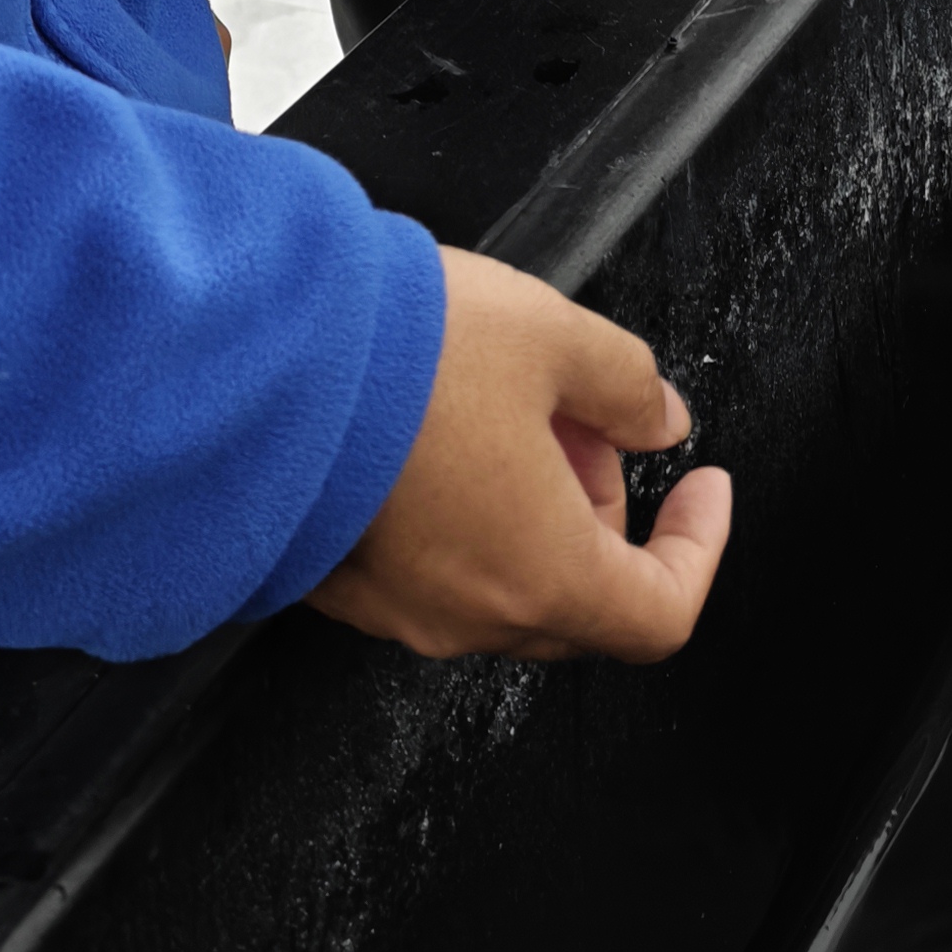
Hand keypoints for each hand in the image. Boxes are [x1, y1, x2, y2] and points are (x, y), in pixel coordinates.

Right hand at [306, 248, 731, 660]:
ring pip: (500, 582)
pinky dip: (458, 515)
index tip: (700, 489)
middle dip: (600, 509)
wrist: (251, 360)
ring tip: (505, 405)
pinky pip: (427, 569)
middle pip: (578, 600)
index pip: (660, 614)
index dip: (699, 549)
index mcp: (542, 574)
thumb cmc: (396, 357)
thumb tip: (658, 417)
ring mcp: (394, 607)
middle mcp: (467, 613)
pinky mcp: (335, 581)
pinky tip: (438, 430)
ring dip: (529, 509)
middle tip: (583, 418)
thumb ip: (628, 383)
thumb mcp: (553, 337)